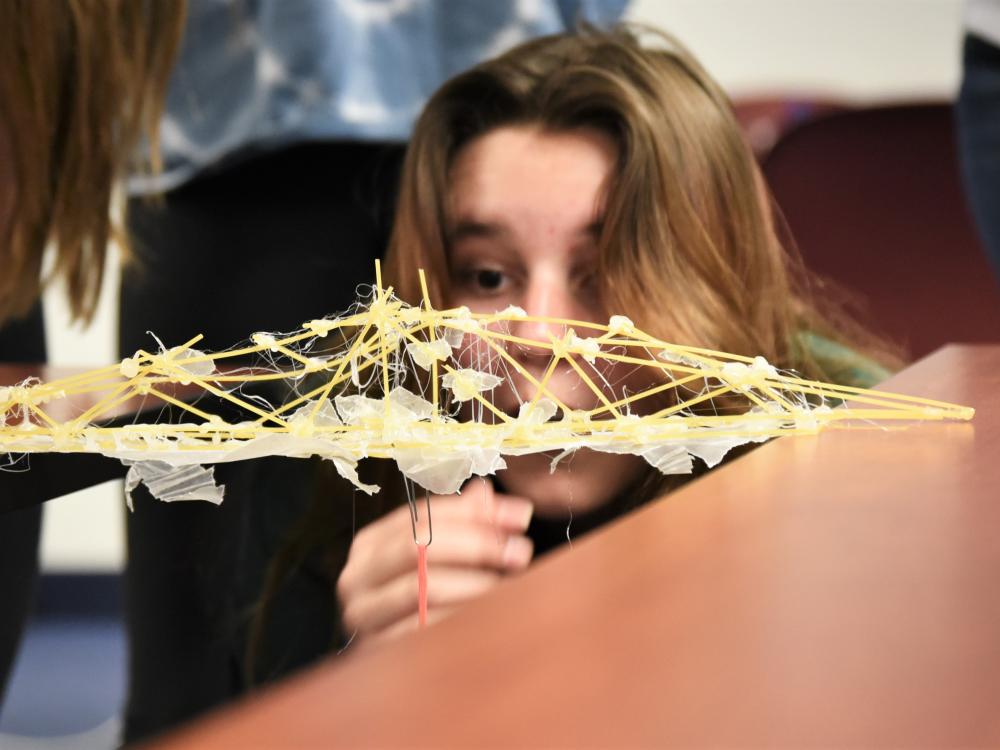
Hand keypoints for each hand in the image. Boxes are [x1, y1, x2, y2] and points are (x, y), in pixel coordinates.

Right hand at [337, 479, 533, 643]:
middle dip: (476, 545)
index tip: (521, 516)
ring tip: (510, 583)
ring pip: (424, 588)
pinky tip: (492, 613)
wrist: (398, 678)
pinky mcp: (378, 652)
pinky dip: (464, 618)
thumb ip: (463, 522)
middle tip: (520, 551)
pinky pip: (426, 629)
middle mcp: (356, 578)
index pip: (421, 515)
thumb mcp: (441, 557)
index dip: (474, 513)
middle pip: (419, 547)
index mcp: (370, 545)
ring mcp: (364, 617)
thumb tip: (487, 491)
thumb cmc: (425, 603)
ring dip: (475, 583)